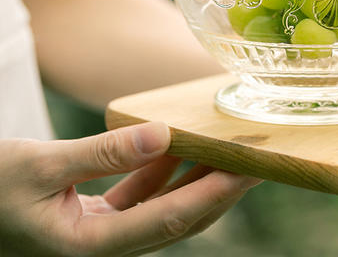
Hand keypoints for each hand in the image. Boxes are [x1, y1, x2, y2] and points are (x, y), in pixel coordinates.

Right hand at [0, 122, 260, 255]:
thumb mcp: (41, 165)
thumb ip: (102, 154)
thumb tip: (161, 135)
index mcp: (88, 246)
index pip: (166, 221)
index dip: (210, 195)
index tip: (246, 171)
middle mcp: (101, 246)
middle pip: (175, 220)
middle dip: (217, 191)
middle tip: (253, 161)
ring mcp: (99, 232)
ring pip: (161, 208)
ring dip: (193, 180)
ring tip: (226, 151)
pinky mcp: (94, 216)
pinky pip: (140, 196)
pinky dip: (162, 173)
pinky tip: (176, 147)